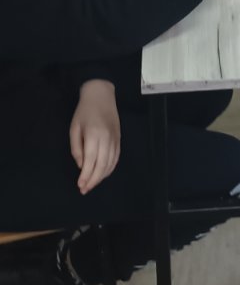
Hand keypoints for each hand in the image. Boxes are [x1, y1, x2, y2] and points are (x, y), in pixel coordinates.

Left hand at [69, 80, 120, 194]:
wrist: (101, 95)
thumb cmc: (84, 111)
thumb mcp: (74, 128)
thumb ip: (76, 148)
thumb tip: (81, 165)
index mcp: (93, 135)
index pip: (91, 160)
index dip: (86, 175)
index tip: (80, 185)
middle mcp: (106, 138)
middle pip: (102, 165)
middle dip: (93, 180)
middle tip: (85, 189)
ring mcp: (115, 139)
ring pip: (110, 163)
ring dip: (101, 177)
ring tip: (92, 184)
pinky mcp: (119, 139)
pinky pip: (116, 158)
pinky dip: (110, 169)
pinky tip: (103, 174)